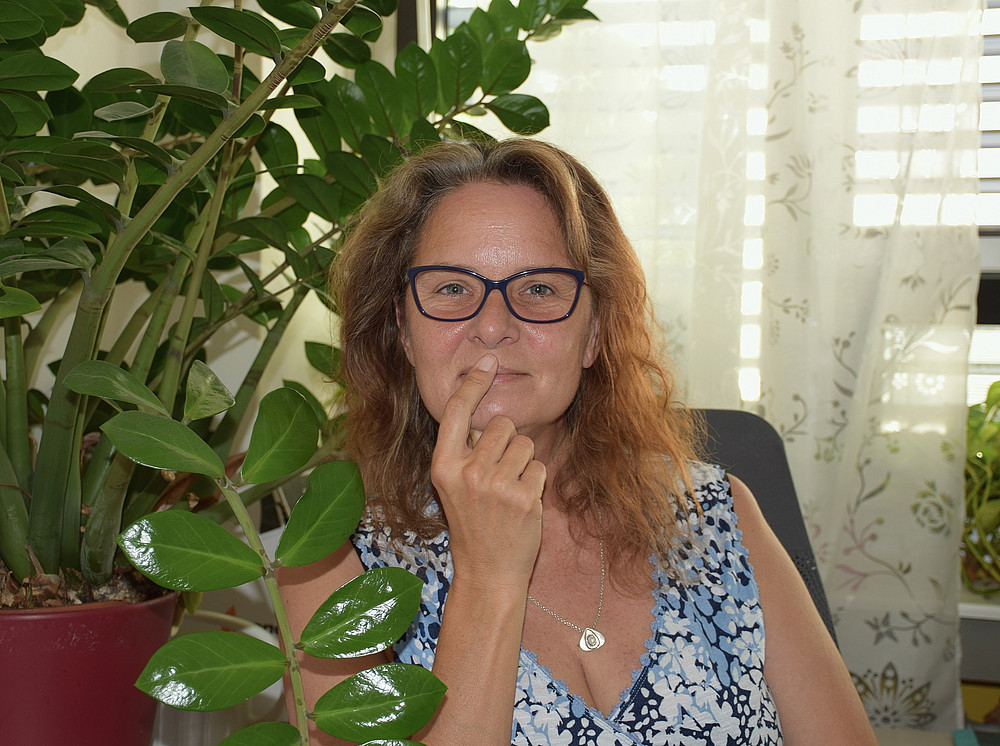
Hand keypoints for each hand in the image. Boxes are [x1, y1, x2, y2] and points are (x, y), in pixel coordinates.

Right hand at [430, 354, 544, 590]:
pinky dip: (536, 482)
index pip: (457, 411)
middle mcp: (466, 472)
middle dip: (507, 443)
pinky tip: (522, 504)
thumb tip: (487, 417)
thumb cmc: (473, 523)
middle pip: (501, 425)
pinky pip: (540, 467)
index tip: (488, 361)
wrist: (488, 572)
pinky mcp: (523, 497)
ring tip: (509, 492)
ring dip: (523, 463)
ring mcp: (495, 485)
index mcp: (443, 465)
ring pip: (524, 444)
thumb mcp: (454, 485)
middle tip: (497, 476)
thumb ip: (466, 451)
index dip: (474, 383)